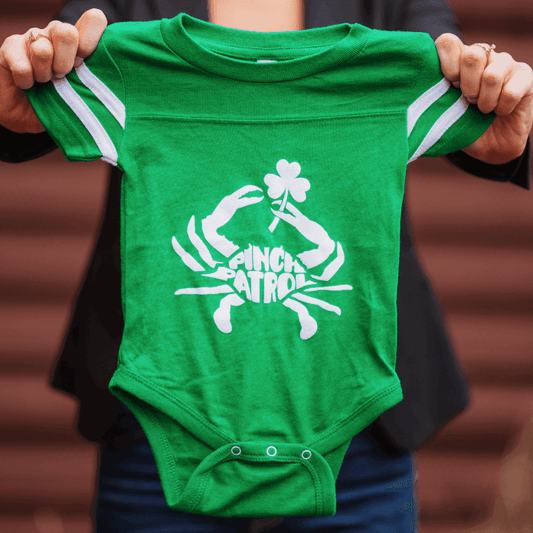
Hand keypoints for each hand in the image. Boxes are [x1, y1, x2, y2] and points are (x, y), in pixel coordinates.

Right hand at [0, 8, 106, 133]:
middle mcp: (57, 35)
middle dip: (66, 62)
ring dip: (44, 74)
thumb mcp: (83, 99)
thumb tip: (115, 92)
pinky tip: (27, 85)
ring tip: (44, 83)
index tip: (85, 63)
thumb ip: (97, 88)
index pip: (94, 20)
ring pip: (43, 48)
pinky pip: (22, 63)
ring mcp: (34, 38)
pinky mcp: (11, 47)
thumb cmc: (60, 106)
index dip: (92, 40)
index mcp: (81, 44)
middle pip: (67, 32)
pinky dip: (25, 80)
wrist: (24, 115)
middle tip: (61, 77)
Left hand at [436, 33, 532, 163]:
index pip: (448, 42)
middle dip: (467, 85)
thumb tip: (418, 98)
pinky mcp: (526, 76)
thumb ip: (434, 100)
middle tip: (468, 101)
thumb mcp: (444, 115)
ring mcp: (506, 64)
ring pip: (493, 74)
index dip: (446, 63)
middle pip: (472, 54)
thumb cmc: (464, 126)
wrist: (492, 145)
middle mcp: (483, 57)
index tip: (449, 85)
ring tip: (483, 110)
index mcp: (458, 61)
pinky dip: (502, 107)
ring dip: (485, 100)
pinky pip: (512, 90)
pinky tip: (500, 111)